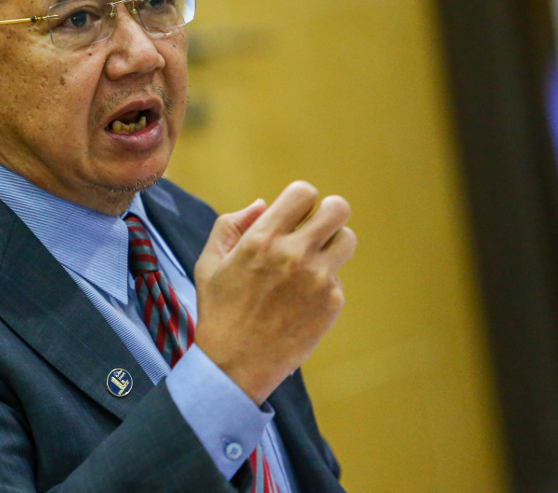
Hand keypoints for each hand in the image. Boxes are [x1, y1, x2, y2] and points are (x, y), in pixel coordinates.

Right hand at [193, 181, 354, 405]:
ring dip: (332, 244)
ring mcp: (318, 279)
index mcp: (263, 239)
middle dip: (328, 212)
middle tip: (316, 227)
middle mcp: (295, 255)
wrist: (235, 364)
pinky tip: (301, 298)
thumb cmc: (219, 311)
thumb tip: (262, 204)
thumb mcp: (210, 262)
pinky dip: (324, 282)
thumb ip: (231, 225)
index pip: (303, 193)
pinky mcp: (331, 303)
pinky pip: (338, 276)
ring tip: (313, 259)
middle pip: (338, 209)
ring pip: (347, 239)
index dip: (300, 200)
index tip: (293, 214)